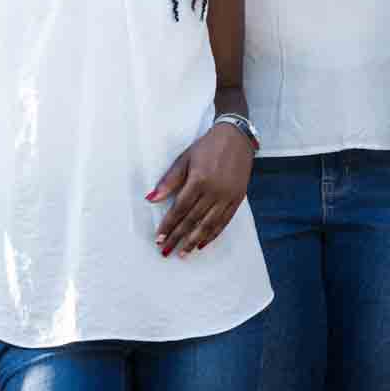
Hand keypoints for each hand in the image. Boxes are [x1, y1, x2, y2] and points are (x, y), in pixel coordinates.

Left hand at [146, 124, 254, 255]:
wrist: (236, 137)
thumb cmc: (207, 146)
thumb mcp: (185, 159)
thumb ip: (169, 181)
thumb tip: (151, 199)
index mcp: (199, 180)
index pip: (180, 209)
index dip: (168, 225)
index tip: (159, 238)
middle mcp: (214, 191)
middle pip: (192, 220)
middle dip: (178, 237)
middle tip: (166, 250)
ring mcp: (227, 196)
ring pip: (208, 225)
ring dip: (194, 240)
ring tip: (183, 253)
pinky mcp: (237, 199)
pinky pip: (224, 221)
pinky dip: (212, 234)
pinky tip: (202, 243)